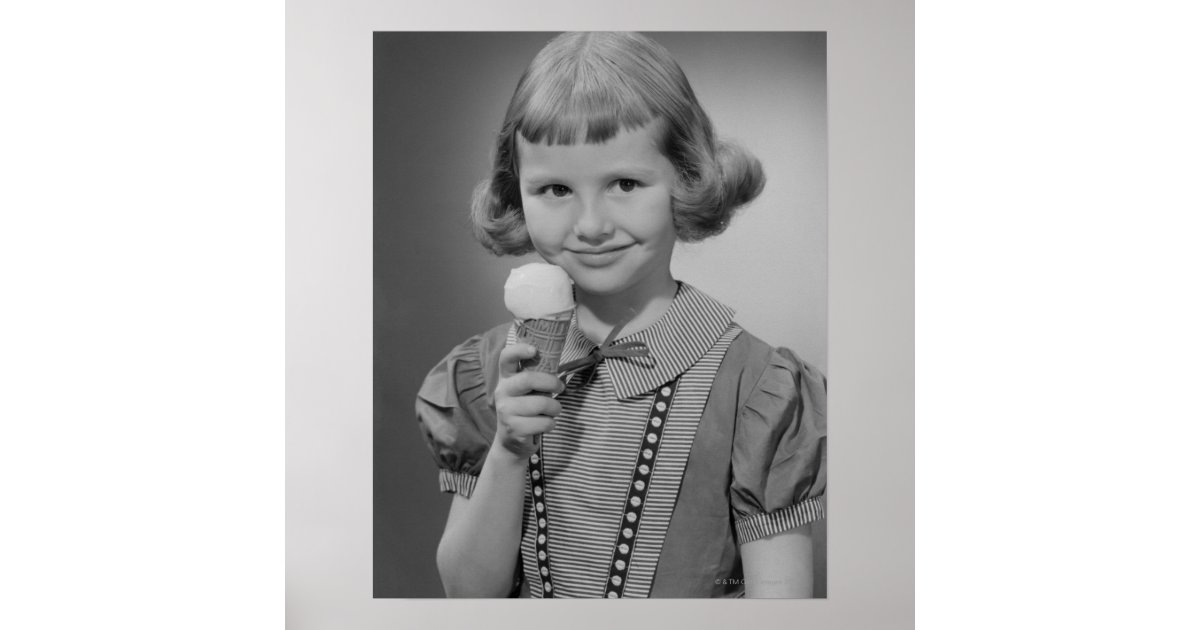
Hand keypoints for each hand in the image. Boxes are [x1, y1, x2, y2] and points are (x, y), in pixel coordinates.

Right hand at [493, 343, 564, 458]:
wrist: (511, 443)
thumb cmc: (525, 411)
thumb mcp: (526, 392)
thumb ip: (535, 378)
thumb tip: (556, 365)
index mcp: (506, 378)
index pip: (506, 357)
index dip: (519, 350)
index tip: (534, 350)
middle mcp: (502, 392)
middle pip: (528, 379)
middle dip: (551, 382)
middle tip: (560, 388)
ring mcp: (505, 411)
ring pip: (541, 403)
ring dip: (555, 407)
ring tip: (553, 410)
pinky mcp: (513, 429)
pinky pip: (544, 422)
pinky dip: (551, 424)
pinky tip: (545, 424)